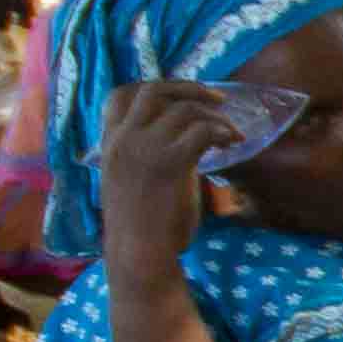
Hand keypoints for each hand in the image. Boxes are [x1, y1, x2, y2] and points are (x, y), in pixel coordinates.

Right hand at [94, 77, 239, 271]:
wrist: (139, 253)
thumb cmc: (141, 226)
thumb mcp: (133, 181)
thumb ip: (149, 155)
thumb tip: (185, 139)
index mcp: (110, 143)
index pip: (119, 95)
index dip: (153, 87)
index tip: (180, 95)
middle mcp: (123, 139)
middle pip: (153, 90)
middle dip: (189, 88)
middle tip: (218, 99)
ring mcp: (144, 148)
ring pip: (184, 109)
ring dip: (215, 117)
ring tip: (232, 134)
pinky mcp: (169, 161)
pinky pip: (202, 130)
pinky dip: (222, 131)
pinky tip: (232, 144)